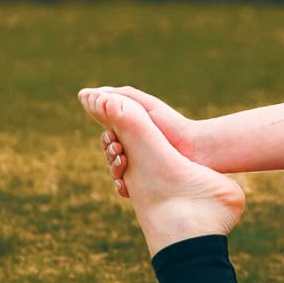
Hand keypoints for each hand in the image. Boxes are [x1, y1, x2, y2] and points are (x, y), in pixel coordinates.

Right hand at [76, 85, 200, 201]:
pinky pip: (125, 189)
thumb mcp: (144, 106)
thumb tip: (87, 93)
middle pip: (110, 154)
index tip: (111, 136)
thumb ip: (118, 97)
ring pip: (115, 172)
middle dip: (109, 152)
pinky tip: (124, 184)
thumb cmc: (172, 125)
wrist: (196, 149)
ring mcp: (141, 168)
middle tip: (117, 148)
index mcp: (132, 133)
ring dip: (114, 168)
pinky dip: (121, 187)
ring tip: (123, 161)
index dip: (106, 138)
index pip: (108, 137)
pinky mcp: (147, 184)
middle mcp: (135, 151)